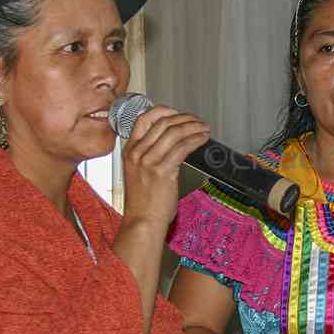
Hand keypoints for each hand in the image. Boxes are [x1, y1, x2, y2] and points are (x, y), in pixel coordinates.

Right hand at [119, 106, 209, 227]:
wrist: (142, 222)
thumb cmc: (143, 202)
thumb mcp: (138, 173)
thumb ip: (150, 156)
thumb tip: (172, 143)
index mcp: (129, 150)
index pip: (144, 119)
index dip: (164, 111)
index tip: (178, 114)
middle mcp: (137, 153)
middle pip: (163, 123)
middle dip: (185, 118)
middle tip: (198, 121)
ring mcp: (148, 161)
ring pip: (174, 133)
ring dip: (194, 127)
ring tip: (204, 129)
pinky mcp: (162, 170)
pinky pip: (182, 147)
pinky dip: (196, 139)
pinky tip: (203, 139)